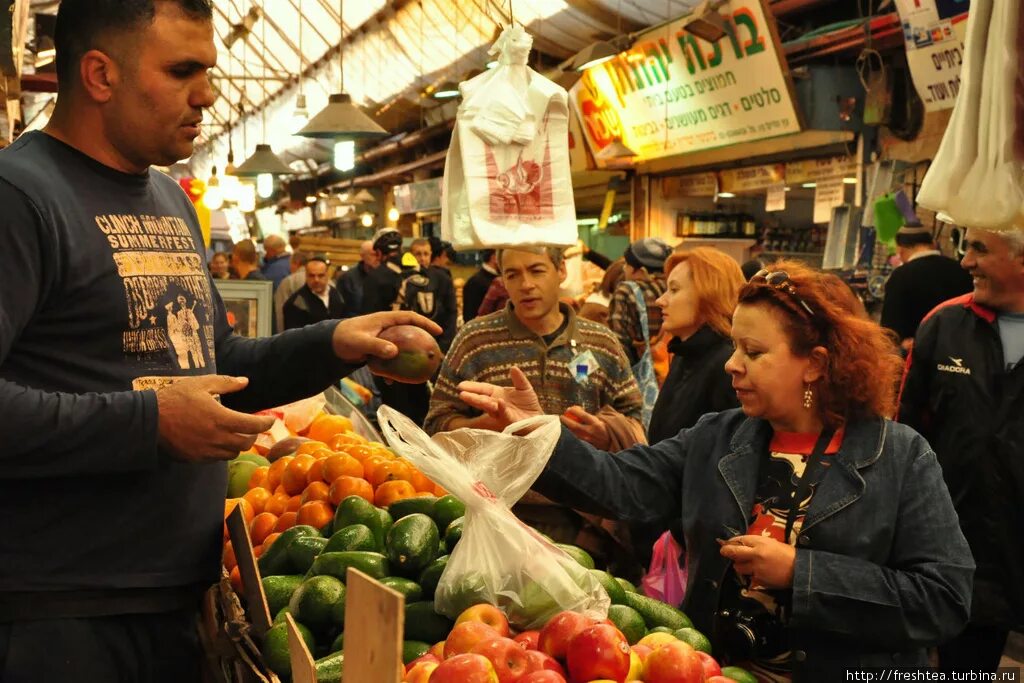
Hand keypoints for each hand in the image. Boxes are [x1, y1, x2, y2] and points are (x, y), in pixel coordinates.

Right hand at [156, 375, 275, 461]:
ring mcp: (206, 451)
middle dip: (253, 436)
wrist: (148, 421)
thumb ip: (226, 383)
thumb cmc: (175, 399)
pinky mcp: (196, 459)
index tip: (270, 420)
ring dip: (238, 445)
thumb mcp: (200, 384)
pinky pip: (217, 458)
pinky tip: (218, 440)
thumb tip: (245, 382)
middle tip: (251, 427)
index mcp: (221, 418)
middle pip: (246, 443)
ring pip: (233, 453)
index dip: (265, 424)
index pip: (253, 426)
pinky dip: (223, 451)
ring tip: (235, 434)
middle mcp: (217, 438)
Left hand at [330, 311, 442, 363]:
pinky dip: (394, 367)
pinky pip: (391, 358)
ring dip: (411, 356)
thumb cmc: (344, 338)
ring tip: (420, 368)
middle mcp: (387, 327)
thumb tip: (394, 352)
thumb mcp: (360, 342)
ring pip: (402, 346)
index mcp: (385, 319)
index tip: (438, 331)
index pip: (410, 318)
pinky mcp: (378, 349)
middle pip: (411, 331)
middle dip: (424, 340)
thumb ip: (376, 346)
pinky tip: (393, 381)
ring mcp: (383, 338)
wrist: (330, 344)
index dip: (426, 323)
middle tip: (435, 351)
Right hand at [457, 367, 543, 429]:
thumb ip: (519, 379)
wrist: (538, 420)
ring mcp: (502, 414)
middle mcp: (497, 404)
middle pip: (483, 400)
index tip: (461, 385)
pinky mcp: (511, 421)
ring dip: (481, 402)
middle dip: (473, 397)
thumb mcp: (525, 388)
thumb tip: (513, 367)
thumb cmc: (529, 405)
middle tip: (461, 394)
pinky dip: (502, 409)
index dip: (473, 387)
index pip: (483, 389)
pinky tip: (499, 403)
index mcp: (497, 395)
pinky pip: (505, 415)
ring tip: (470, 398)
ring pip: (490, 408)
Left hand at [560, 406, 610, 449]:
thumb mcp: (599, 420)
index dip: (574, 411)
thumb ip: (588, 417)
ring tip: (562, 424)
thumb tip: (575, 410)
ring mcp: (587, 440)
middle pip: (575, 425)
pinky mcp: (585, 446)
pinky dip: (570, 435)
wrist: (611, 442)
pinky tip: (567, 432)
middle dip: (566, 420)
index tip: (569, 409)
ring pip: (573, 434)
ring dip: (566, 428)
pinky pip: (575, 439)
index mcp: (596, 423)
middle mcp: (591, 432)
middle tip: (561, 417)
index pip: (583, 415)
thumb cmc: (603, 429)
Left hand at [718, 534, 796, 588]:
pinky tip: (760, 573)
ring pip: (738, 567)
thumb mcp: (772, 543)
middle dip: (726, 552)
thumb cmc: (787, 554)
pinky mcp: (759, 580)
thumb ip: (756, 544)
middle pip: (733, 552)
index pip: (739, 540)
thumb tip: (742, 545)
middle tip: (724, 552)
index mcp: (760, 542)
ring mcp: (756, 568)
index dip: (731, 542)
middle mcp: (755, 554)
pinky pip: (749, 577)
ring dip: (740, 566)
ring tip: (748, 565)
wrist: (800, 570)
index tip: (727, 544)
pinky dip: (752, 575)